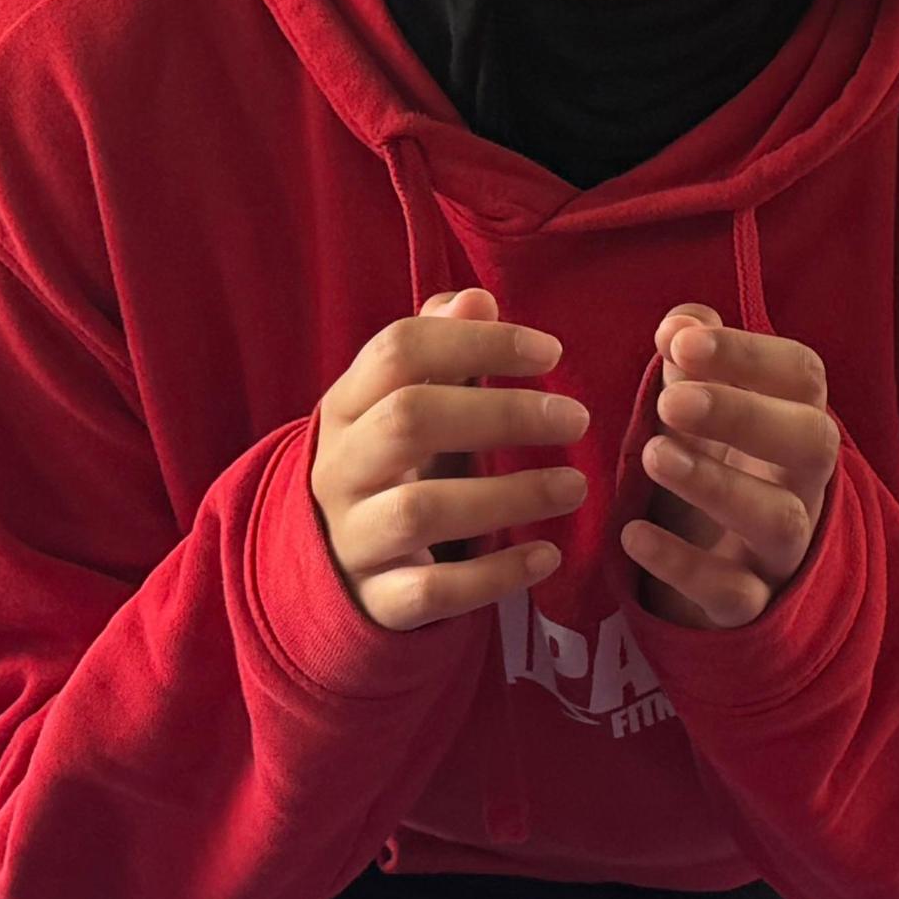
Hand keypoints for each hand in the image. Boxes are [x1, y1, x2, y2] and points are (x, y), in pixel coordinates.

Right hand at [310, 288, 590, 630]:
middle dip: (501, 413)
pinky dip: (495, 577)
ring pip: (421, 509)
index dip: (476, 343)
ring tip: (575, 486)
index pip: (399, 351)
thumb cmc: (385, 466)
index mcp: (345, 407)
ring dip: (509, 496)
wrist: (322, 570)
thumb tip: (477, 298)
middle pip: (410, 420)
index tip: (550, 352)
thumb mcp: (397, 405)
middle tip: (576, 418)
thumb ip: (438, 350)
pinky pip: (432, 591)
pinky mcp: (376, 600)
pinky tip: (548, 557)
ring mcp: (352, 537)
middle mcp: (339, 468)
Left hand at [625, 303, 838, 629]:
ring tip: (653, 455)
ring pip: (777, 518)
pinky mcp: (751, 604)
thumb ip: (694, 356)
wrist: (719, 575)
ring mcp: (783, 547)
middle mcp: (805, 482)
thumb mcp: (702, 406)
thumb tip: (679, 323)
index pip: (802, 376)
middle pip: (812, 442)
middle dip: (743, 415)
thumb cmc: (714, 465)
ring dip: (717, 484)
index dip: (748, 354)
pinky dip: (684, 565)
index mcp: (796, 421)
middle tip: (672, 400)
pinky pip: (732, 592)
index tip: (681, 340)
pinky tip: (632, 535)